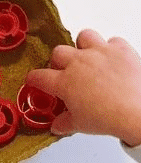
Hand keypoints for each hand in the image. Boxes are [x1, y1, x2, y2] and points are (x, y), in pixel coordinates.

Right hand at [26, 29, 140, 146]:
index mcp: (64, 82)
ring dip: (83, 45)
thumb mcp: (80, 125)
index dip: (33, 79)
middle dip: (58, 61)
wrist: (138, 111)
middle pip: (57, 52)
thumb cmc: (108, 118)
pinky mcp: (120, 49)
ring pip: (84, 36)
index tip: (34, 81)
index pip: (38, 76)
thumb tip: (57, 126)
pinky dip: (112, 49)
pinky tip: (113, 60)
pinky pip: (113, 41)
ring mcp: (99, 53)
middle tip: (65, 72)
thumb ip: (64, 123)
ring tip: (88, 57)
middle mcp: (78, 63)